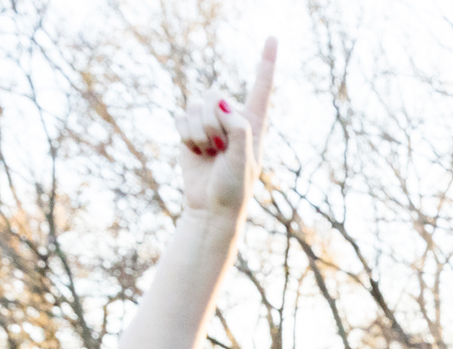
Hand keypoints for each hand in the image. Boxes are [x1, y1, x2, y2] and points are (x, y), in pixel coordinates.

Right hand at [178, 39, 276, 216]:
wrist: (210, 207)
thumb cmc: (234, 188)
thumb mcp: (243, 161)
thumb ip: (238, 131)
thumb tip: (222, 105)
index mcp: (254, 123)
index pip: (261, 87)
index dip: (266, 62)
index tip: (272, 37)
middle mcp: (232, 118)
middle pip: (214, 95)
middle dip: (211, 122)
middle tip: (218, 149)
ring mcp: (209, 122)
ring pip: (195, 105)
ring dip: (198, 132)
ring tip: (209, 153)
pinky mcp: (189, 129)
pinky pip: (180, 117)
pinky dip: (185, 136)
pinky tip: (196, 152)